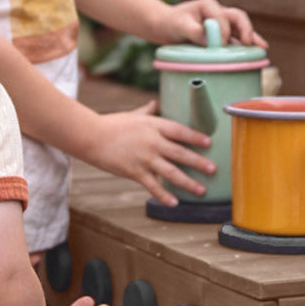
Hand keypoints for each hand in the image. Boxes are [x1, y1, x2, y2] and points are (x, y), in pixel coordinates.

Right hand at [87, 101, 215, 204]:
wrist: (90, 137)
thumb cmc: (112, 124)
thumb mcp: (132, 115)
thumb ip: (147, 111)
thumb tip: (156, 102)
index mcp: (154, 125)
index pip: (180, 131)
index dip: (196, 137)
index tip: (209, 142)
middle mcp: (152, 142)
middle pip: (180, 153)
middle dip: (199, 162)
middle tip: (213, 169)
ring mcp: (144, 158)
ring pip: (171, 172)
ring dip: (188, 182)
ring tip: (201, 190)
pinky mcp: (134, 172)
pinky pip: (153, 186)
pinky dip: (164, 195)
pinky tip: (175, 203)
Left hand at [159, 0, 266, 48]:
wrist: (165, 27)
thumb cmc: (171, 23)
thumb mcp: (179, 26)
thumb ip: (194, 31)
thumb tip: (210, 41)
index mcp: (208, 5)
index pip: (223, 16)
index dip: (224, 31)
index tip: (220, 44)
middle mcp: (218, 12)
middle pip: (238, 18)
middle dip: (245, 30)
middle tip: (247, 43)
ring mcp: (222, 23)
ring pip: (241, 28)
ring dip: (251, 37)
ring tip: (262, 48)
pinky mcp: (222, 35)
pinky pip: (237, 38)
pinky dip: (246, 44)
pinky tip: (257, 51)